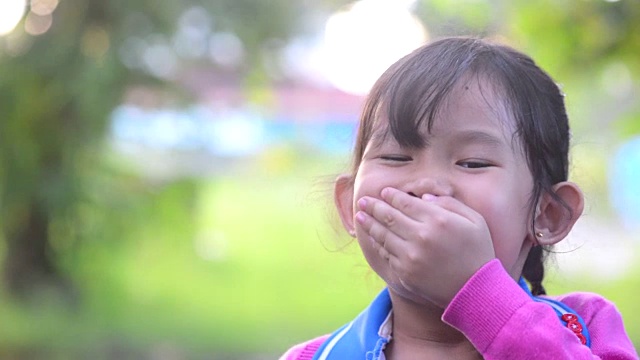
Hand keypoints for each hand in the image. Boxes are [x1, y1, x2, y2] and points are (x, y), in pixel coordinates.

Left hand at [356, 187, 495, 307]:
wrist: (476, 291)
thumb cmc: (478, 252)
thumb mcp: (474, 220)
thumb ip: (450, 203)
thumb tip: (423, 196)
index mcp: (438, 219)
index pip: (405, 202)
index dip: (391, 196)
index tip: (384, 192)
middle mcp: (421, 236)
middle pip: (389, 216)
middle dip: (374, 206)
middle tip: (363, 201)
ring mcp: (411, 256)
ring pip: (383, 235)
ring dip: (369, 224)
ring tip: (360, 216)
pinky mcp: (405, 272)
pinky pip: (386, 253)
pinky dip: (378, 243)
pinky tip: (373, 237)